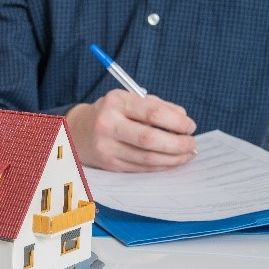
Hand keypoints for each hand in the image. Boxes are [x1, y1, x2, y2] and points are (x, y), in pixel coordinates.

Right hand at [66, 89, 197, 171]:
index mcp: (116, 102)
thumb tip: (183, 119)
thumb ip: (156, 105)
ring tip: (186, 154)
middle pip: (151, 139)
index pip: (153, 113)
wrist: (76, 130)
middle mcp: (108, 124)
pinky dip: (160, 166)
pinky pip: (141, 168)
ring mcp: (106, 146)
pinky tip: (171, 161)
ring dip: (173, 158)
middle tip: (191, 143)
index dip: (178, 122)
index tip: (190, 126)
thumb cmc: (110, 113)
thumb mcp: (128, 100)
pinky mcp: (109, 164)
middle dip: (178, 143)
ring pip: (147, 158)